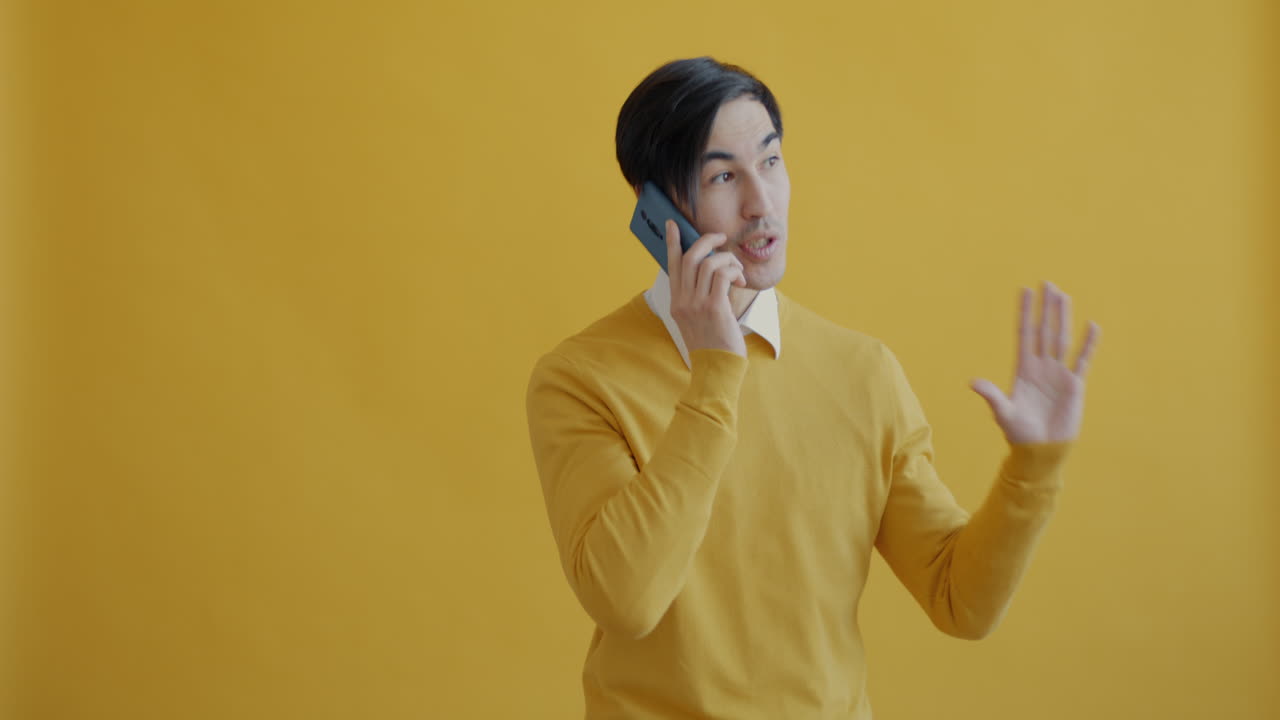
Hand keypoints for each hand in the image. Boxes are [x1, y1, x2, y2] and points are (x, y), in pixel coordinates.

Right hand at [666, 220, 747, 356]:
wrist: (716, 367)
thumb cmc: (712, 342)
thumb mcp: (695, 319)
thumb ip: (696, 296)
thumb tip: (710, 271)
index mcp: (676, 302)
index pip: (671, 265)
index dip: (672, 242)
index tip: (673, 224)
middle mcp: (683, 301)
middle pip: (690, 257)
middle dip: (707, 241)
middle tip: (721, 238)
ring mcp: (697, 304)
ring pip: (710, 263)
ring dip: (728, 259)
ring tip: (737, 270)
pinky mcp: (714, 308)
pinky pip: (723, 276)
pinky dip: (734, 271)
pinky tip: (740, 281)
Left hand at [971, 283, 1100, 444]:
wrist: (1041, 449)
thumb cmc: (1019, 433)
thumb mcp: (1003, 412)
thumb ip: (992, 395)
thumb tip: (972, 382)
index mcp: (1022, 369)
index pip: (1024, 334)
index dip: (1025, 313)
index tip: (1026, 291)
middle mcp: (1041, 367)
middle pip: (1044, 330)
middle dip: (1045, 308)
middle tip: (1048, 283)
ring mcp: (1058, 374)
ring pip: (1062, 339)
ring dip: (1063, 317)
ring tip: (1064, 296)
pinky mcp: (1074, 385)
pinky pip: (1082, 359)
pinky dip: (1088, 343)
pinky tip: (1091, 325)